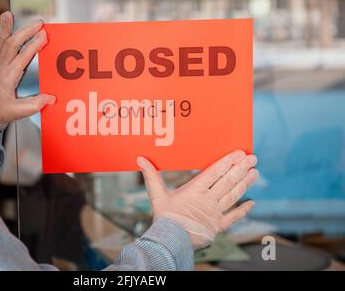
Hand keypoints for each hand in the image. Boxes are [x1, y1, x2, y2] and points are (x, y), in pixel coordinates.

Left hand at [0, 11, 54, 131]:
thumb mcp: (18, 112)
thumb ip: (35, 105)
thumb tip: (51, 98)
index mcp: (7, 78)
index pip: (22, 57)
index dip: (33, 46)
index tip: (43, 35)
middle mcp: (0, 68)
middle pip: (12, 44)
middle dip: (25, 32)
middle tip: (38, 23)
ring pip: (0, 42)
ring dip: (6, 27)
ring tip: (8, 14)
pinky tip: (3, 25)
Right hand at [137, 150, 258, 249]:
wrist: (170, 241)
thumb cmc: (164, 217)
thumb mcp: (156, 195)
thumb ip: (151, 176)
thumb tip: (140, 159)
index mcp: (195, 190)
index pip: (214, 172)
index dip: (227, 162)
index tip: (238, 153)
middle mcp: (208, 200)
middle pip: (227, 181)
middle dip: (241, 169)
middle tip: (253, 158)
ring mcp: (215, 214)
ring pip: (233, 196)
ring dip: (245, 184)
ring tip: (255, 173)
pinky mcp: (218, 227)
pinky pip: (233, 217)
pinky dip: (243, 210)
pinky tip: (252, 202)